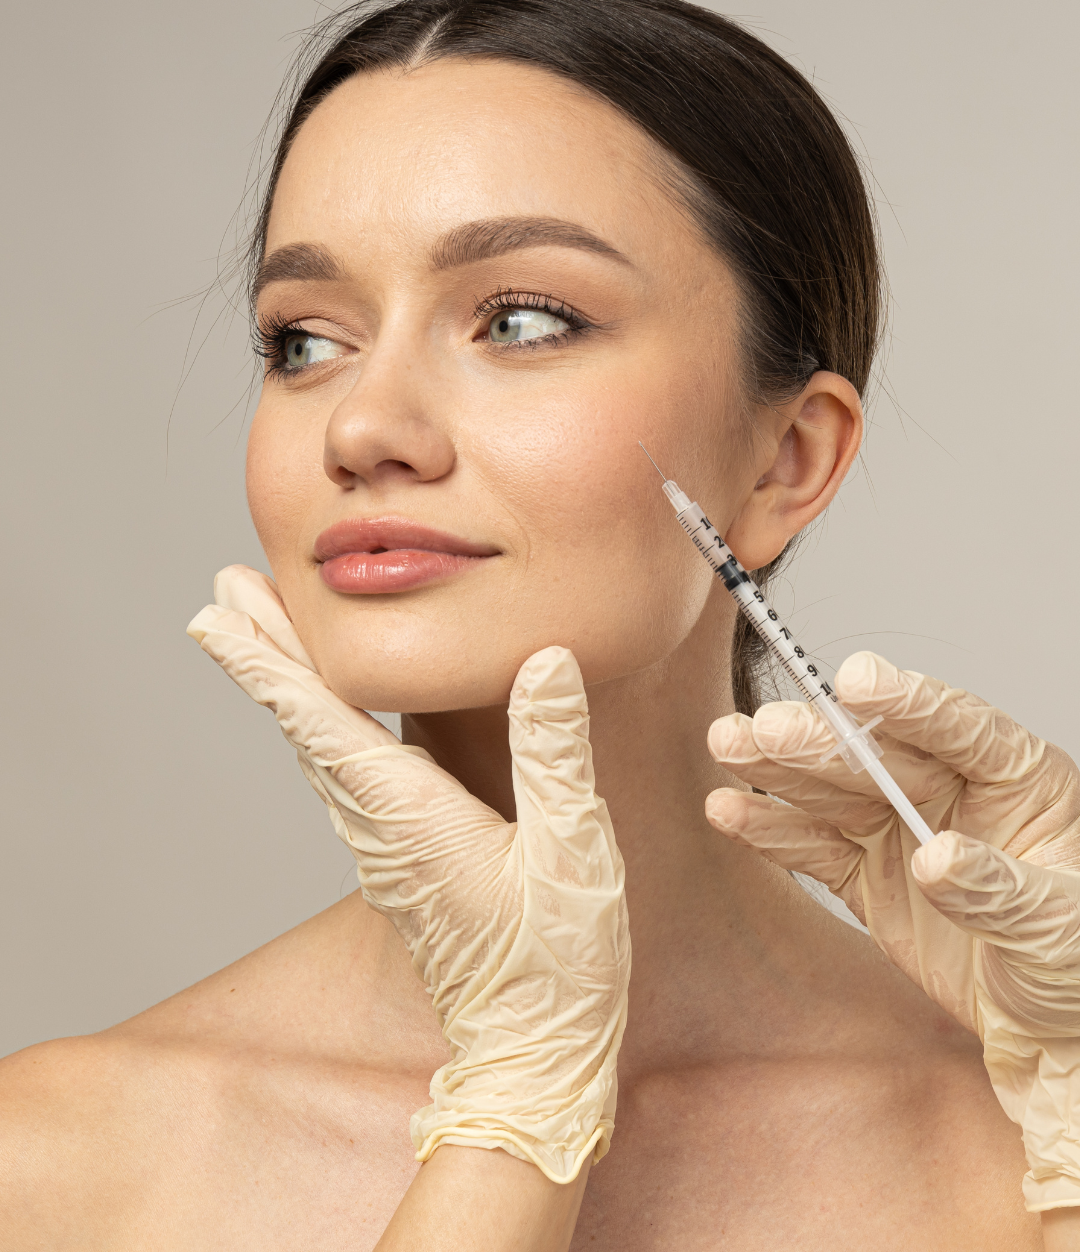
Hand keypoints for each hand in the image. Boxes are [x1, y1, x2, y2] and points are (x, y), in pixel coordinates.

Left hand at [188, 566, 629, 1185]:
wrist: (534, 1053)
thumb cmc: (557, 962)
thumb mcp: (572, 849)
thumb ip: (553, 752)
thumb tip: (546, 661)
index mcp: (411, 818)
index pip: (323, 723)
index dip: (269, 664)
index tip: (216, 618)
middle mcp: (380, 830)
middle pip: (306, 727)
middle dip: (265, 653)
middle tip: (224, 592)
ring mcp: (385, 851)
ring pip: (320, 752)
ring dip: (287, 686)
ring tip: (264, 632)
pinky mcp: (402, 864)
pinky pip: (346, 779)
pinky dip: (322, 728)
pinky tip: (330, 715)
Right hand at [705, 651, 1079, 1212]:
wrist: (1046, 1031)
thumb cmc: (1076, 968)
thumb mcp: (1057, 927)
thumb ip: (997, 889)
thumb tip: (936, 857)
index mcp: (1018, 781)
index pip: (960, 728)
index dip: (908, 702)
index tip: (855, 680)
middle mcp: (955, 792)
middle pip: (880, 755)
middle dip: (821, 741)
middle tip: (766, 730)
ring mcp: (905, 829)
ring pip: (835, 790)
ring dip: (779, 769)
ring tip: (727, 744)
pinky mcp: (869, 873)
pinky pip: (815, 847)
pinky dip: (772, 830)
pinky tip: (730, 810)